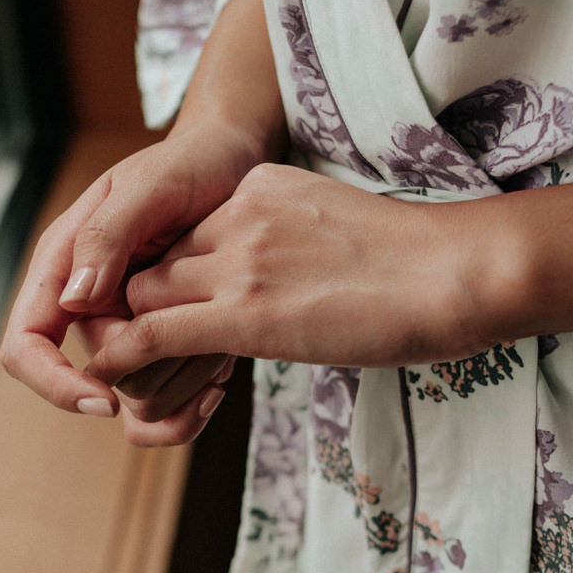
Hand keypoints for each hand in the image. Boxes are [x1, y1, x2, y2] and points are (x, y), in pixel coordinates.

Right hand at [0, 119, 265, 444]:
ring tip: (227, 347)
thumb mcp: (150, 186)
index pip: (26, 344)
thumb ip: (107, 236)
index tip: (104, 400)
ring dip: (183, 381)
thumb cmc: (191, 162)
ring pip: (138, 391)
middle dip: (154, 372)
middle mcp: (88, 301)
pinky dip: (193, 400)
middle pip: (101, 374)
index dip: (54, 383)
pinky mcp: (163, 336)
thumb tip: (74, 298)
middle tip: (212, 347)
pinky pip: (164, 396)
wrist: (235, 160)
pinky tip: (224, 374)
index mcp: (64, 264)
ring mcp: (126, 321)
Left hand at [85, 167, 572, 383]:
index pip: (181, 231)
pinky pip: (149, 335)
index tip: (176, 315)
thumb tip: (284, 281)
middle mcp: (236, 214)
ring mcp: (237, 261)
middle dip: (137, 307)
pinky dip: (121, 360)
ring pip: (137, 298)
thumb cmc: (420, 264)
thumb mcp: (337, 227)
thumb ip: (292, 241)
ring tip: (134, 379)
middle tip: (146, 355)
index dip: (170, 278)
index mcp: (259, 189)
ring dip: (127, 340)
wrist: (456, 273)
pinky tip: (116, 383)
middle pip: (150, 261)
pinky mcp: (243, 313)